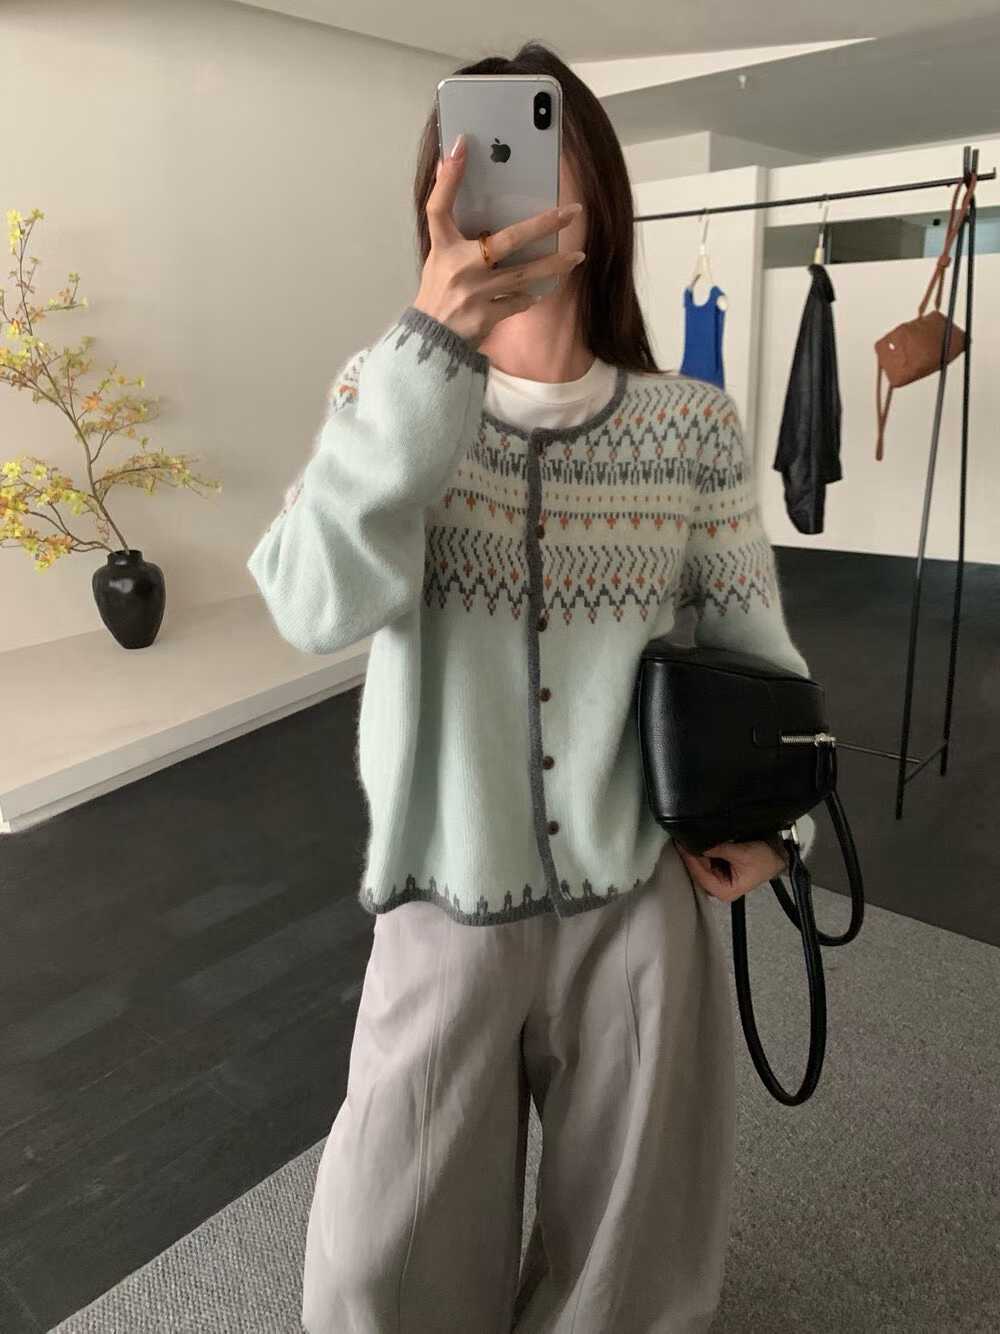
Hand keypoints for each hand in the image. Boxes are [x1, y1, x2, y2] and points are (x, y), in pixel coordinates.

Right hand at [413, 131, 585, 347]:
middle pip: (508, 240)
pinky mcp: (487, 317)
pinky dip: (532, 295)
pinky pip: (519, 302)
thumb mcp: (438, 253)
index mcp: (443, 247)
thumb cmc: (438, 290)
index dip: (450, 177)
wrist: (431, 339)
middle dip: (543, 225)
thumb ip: (449, 218)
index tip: (464, 145)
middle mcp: (460, 268)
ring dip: (553, 266)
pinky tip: (544, 288)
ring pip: (524, 275)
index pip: (440, 206)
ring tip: (577, 257)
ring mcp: (476, 294)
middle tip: (572, 212)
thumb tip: (455, 166)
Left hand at [675, 837, 788, 902]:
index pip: (700, 876)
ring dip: (697, 854)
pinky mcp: (719, 871)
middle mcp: (719, 889)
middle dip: (692, 857)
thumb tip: (699, 844)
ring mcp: (718, 880)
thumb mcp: (740, 853)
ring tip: (692, 841)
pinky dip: (703, 853)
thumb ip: (717, 850)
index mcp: (725, 892)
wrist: (776, 854)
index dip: (691, 860)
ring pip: (700, 867)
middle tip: (684, 841)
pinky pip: (705, 862)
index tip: (682, 847)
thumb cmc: (765, 860)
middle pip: (697, 872)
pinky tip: (700, 844)